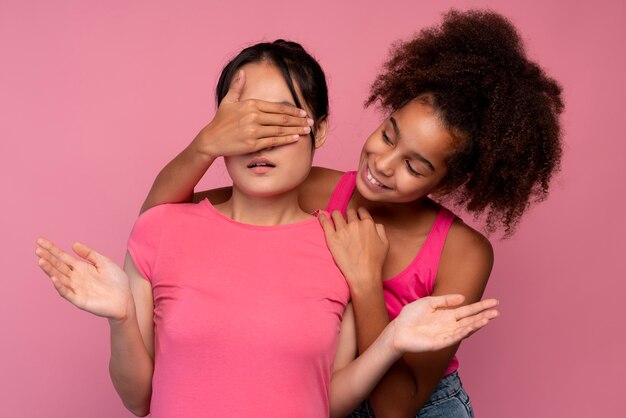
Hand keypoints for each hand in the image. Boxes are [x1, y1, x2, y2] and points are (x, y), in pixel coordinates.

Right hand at [35, 238, 132, 321]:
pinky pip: (68, 293)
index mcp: (80, 268)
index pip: (62, 257)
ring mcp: (76, 289)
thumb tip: (73, 244)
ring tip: (41, 261)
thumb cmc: (116, 281)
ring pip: (60, 278)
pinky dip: (60, 286)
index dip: (51, 249)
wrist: (125, 299)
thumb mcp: (104, 262)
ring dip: (50, 271)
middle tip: (37, 250)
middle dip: (48, 258)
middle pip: (58, 267)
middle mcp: (75, 278)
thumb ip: (89, 254)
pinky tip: (54, 278)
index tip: (40, 240)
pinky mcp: (80, 300)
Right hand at [194, 69, 313, 158]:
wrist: (211, 139)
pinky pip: (274, 141)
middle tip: (311, 121)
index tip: (303, 112)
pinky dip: (286, 139)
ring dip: (296, 130)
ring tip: (307, 130)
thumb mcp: (228, 101)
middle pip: (282, 118)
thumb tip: (242, 72)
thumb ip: (237, 86)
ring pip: (280, 130)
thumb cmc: (220, 120)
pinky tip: (296, 138)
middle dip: (299, 120)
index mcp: (251, 104)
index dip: (293, 110)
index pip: (277, 107)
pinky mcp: (252, 143)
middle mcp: (253, 116)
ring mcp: (253, 130)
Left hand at [319, 208, 388, 288]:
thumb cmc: (375, 261)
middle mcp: (355, 224)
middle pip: (349, 212)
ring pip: (336, 214)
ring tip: (334, 218)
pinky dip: (322, 218)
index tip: (357, 215)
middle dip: (348, 214)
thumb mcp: (385, 243)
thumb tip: (374, 224)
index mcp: (368, 224)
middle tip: (346, 220)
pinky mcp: (332, 238)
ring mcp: (342, 230)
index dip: (359, 212)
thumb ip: (380, 230)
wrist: (363, 274)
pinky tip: (321, 216)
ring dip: (336, 215)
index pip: (362, 211)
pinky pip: (324, 222)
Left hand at [390, 295, 498, 353]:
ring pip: (465, 329)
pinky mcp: (439, 343)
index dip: (481, 306)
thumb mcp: (428, 302)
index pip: (468, 310)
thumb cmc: (410, 316)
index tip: (494, 301)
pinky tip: (473, 326)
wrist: (397, 330)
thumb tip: (463, 297)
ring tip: (489, 318)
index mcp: (447, 315)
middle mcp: (449, 325)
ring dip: (477, 323)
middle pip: (471, 319)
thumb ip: (445, 300)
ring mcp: (446, 334)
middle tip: (498, 311)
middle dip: (484, 315)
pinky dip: (464, 332)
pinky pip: (454, 337)